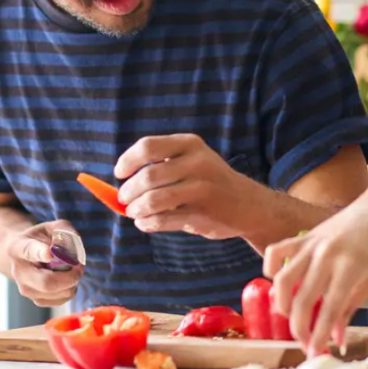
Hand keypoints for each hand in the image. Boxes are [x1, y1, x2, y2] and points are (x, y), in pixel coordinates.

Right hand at [6, 220, 82, 306]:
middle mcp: (18, 271)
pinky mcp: (36, 299)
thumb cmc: (42, 238)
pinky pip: (61, 300)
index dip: (40, 253)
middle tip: (79, 266)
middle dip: (70, 276)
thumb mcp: (54, 227)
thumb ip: (66, 232)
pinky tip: (67, 280)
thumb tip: (74, 251)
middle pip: (46, 282)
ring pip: (56, 293)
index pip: (29, 251)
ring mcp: (25, 288)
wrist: (26, 255)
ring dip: (72, 282)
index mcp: (18, 247)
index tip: (49, 253)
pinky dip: (70, 290)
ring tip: (72, 270)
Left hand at [115, 134, 251, 238]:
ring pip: (153, 200)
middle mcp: (197, 163)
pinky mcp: (202, 214)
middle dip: (129, 191)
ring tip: (134, 213)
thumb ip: (160, 167)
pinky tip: (147, 223)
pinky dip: (148, 224)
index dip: (128, 161)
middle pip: (148, 176)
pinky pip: (163, 220)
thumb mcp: (192, 161)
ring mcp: (202, 189)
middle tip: (125, 199)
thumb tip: (118, 187)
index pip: (148, 146)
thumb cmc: (211, 181)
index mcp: (190, 144)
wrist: (249, 204)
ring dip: (136, 210)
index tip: (120, 173)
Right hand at [263, 184, 367, 354]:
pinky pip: (277, 251)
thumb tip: (336, 341)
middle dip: (300, 328)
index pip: (330, 309)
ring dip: (281, 305)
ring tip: (290, 318)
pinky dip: (270, 268)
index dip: (320, 335)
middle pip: (303, 299)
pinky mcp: (304, 236)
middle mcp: (328, 255)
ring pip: (283, 279)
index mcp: (351, 267)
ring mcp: (313, 243)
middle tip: (303, 343)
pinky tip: (276, 284)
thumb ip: (350, 309)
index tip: (314, 353)